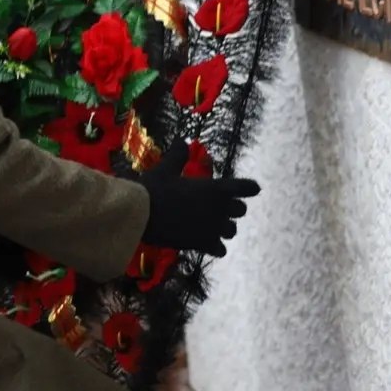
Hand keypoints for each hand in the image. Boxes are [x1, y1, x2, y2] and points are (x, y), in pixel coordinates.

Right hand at [139, 142, 259, 256]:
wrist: (139, 215)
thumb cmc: (153, 188)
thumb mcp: (166, 168)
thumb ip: (178, 155)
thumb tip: (182, 140)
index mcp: (215, 188)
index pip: (246, 187)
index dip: (249, 188)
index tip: (251, 189)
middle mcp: (219, 208)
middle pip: (241, 210)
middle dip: (233, 208)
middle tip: (221, 207)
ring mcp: (213, 228)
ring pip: (232, 230)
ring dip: (225, 228)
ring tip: (213, 226)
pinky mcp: (203, 244)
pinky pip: (220, 250)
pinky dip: (216, 247)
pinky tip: (206, 244)